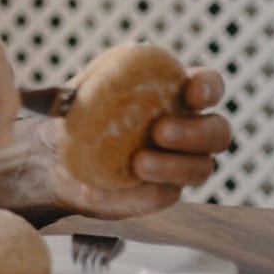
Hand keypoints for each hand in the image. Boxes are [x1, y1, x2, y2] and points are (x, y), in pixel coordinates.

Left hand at [46, 66, 232, 218]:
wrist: (55, 159)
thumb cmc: (77, 116)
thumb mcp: (82, 91)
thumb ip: (96, 81)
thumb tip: (96, 78)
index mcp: (174, 94)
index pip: (208, 86)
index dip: (208, 88)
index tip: (192, 92)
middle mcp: (187, 130)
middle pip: (218, 132)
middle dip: (195, 132)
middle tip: (161, 131)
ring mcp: (179, 164)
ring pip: (200, 168)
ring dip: (173, 165)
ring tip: (139, 162)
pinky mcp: (162, 193)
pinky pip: (163, 195)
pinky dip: (140, 191)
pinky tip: (111, 185)